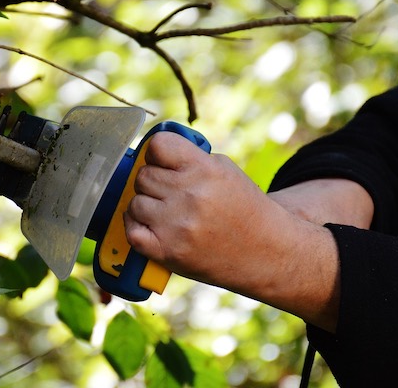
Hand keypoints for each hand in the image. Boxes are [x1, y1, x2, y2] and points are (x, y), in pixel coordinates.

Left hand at [124, 132, 281, 285]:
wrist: (266, 252)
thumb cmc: (242, 207)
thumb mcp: (224, 170)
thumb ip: (189, 157)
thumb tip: (150, 150)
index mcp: (205, 169)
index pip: (157, 145)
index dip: (156, 153)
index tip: (162, 162)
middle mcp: (190, 195)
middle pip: (143, 175)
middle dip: (154, 182)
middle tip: (171, 192)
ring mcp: (177, 225)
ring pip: (135, 202)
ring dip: (146, 206)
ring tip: (167, 212)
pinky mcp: (167, 252)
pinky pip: (131, 230)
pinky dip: (136, 227)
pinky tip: (152, 226)